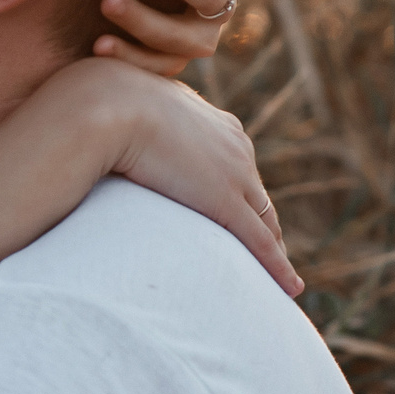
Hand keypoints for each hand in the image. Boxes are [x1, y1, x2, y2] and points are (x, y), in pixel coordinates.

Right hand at [54, 58, 296, 294]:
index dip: (242, 194)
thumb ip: (142, 124)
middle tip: (269, 255)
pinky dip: (277, 267)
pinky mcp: (226, 202)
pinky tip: (289, 288)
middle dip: (264, 225)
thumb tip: (119, 132)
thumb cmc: (105, 105)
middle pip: (257, 196)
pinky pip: (260, 242)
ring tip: (279, 280)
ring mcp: (235, 175)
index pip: (238, 167)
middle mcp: (236, 147)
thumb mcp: (133, 109)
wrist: (108, 106)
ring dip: (274, 252)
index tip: (242, 214)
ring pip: (265, 222)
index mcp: (218, 124)